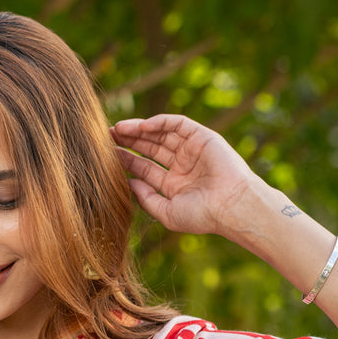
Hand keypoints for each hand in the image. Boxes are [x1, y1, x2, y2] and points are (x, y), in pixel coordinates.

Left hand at [110, 113, 261, 236]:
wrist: (231, 207)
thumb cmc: (202, 216)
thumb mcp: (166, 212)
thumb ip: (146, 199)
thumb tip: (128, 183)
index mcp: (174, 184)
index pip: (145, 168)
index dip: (126, 160)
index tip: (107, 155)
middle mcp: (182, 165)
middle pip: (149, 148)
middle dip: (129, 141)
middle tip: (106, 136)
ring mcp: (192, 150)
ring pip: (160, 134)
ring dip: (139, 129)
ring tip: (118, 128)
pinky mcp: (202, 137)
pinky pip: (177, 124)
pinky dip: (160, 122)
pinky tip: (142, 126)